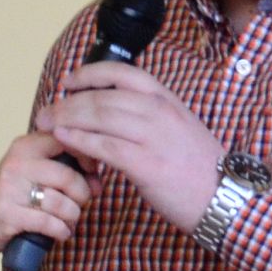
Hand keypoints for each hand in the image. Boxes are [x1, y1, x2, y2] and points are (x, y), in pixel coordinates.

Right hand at [0, 131, 92, 255]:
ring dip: (72, 217)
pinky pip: (49, 223)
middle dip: (82, 195)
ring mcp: (9, 188)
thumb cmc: (17, 197)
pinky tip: (61, 233)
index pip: (66, 141)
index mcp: (25, 146)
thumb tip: (97, 180)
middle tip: (80, 204)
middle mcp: (16, 163)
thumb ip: (63, 167)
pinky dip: (61, 231)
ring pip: (60, 203)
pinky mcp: (7, 213)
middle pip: (67, 177)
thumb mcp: (35, 172)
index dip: (87, 158)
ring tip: (68, 221)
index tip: (92, 174)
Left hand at [36, 63, 224, 234]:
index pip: (122, 73)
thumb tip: (118, 114)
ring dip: (66, 120)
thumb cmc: (200, 169)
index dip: (90, 74)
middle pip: (101, 96)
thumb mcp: (180, 128)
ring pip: (98, 117)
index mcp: (167, 100)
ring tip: (46, 125)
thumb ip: (152, 117)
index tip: (69, 81)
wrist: (225, 197)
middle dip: (67, 102)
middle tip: (46, 111)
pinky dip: (79, 141)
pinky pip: (103, 146)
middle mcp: (159, 111)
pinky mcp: (145, 163)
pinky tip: (64, 141)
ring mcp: (152, 136)